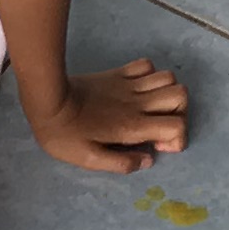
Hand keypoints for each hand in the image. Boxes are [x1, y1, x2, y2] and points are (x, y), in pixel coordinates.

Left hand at [32, 57, 187, 173]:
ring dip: (167, 93)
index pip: (177, 125)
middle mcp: (138, 102)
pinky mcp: (118, 73)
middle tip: (159, 126)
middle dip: (179, 113)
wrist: (47, 101)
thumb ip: (122, 163)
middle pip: (181, 94)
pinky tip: (137, 91)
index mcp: (133, 126)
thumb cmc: (65, 135)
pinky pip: (146, 65)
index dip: (177, 138)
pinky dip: (150, 76)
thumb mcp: (89, 160)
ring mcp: (129, 84)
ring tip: (151, 108)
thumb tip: (148, 161)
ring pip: (168, 77)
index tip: (157, 146)